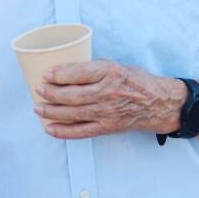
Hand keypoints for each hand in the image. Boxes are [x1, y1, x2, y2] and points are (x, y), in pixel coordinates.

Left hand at [34, 60, 185, 138]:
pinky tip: (49, 128)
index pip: (79, 73)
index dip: (59, 74)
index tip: (46, 74)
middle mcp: (108, 93)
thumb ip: (92, 68)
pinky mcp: (108, 127)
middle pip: (73, 95)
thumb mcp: (116, 65)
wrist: (160, 103)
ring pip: (74, 113)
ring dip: (52, 112)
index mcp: (110, 73)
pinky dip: (63, 131)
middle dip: (51, 93)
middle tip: (38, 90)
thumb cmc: (136, 81)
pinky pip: (82, 131)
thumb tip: (62, 70)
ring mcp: (108, 112)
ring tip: (38, 108)